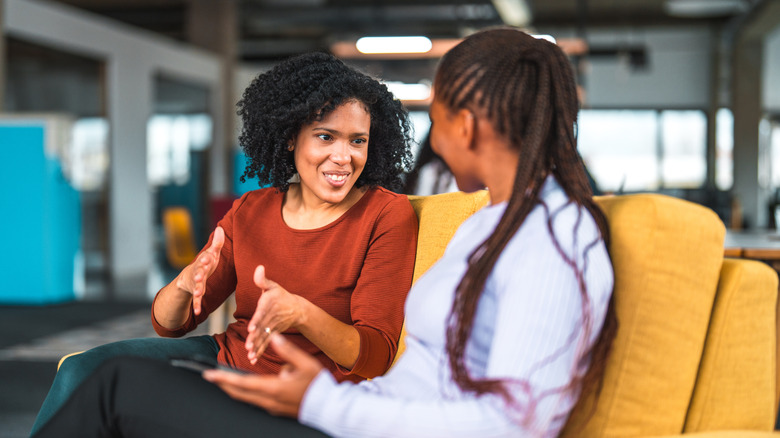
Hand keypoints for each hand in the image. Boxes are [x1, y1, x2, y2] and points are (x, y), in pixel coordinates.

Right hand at [176, 227, 224, 314]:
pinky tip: (197, 312)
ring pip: (196, 286)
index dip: (206, 258)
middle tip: (200, 275)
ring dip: (197, 289)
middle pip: (198, 272)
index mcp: (203, 262)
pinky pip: (196, 300)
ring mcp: (195, 283)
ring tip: (198, 293)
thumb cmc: (205, 264)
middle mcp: (197, 272)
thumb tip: (221, 228)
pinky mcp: (195, 293)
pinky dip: (196, 306)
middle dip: (199, 273)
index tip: (208, 258)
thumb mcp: (212, 254)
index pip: (204, 259)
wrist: (187, 278)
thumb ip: (217, 243)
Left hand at [204, 334, 322, 416]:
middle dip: (223, 385)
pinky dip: (247, 392)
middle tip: (210, 376)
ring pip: (246, 398)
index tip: (209, 374)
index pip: (242, 383)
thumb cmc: (318, 385)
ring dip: (234, 389)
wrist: (328, 408)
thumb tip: (274, 336)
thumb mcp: (306, 363)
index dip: (223, 378)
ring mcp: (272, 408)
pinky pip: (256, 401)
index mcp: (274, 388)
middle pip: (239, 394)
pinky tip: (249, 385)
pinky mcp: (276, 410)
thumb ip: (288, 350)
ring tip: (225, 379)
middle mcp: (269, 401)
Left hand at [245, 265, 306, 363]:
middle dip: (255, 337)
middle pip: (262, 327)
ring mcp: (273, 326)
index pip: (262, 312)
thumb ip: (263, 280)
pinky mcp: (273, 333)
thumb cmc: (280, 295)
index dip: (257, 320)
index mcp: (270, 303)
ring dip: (257, 346)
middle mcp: (272, 316)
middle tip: (248, 345)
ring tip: (250, 354)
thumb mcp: (273, 286)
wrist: (296, 308)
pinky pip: (266, 343)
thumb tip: (258, 267)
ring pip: (264, 337)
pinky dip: (260, 351)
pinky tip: (253, 358)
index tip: (251, 328)